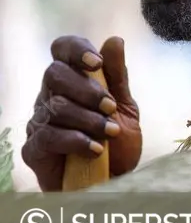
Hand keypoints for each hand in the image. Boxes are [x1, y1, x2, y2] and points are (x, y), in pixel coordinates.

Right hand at [22, 36, 141, 190]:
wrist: (113, 182)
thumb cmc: (117, 143)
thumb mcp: (125, 108)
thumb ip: (117, 76)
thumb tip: (114, 40)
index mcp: (72, 81)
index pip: (61, 50)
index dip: (76, 49)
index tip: (97, 62)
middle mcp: (50, 97)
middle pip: (54, 74)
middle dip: (87, 89)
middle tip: (111, 107)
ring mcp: (39, 122)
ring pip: (56, 107)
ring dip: (89, 119)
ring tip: (110, 133)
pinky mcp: (34, 149)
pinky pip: (48, 136)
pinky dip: (77, 141)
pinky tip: (96, 150)